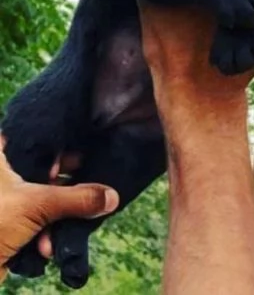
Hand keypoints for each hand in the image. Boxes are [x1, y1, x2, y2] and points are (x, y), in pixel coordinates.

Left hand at [0, 146, 117, 270]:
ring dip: (55, 212)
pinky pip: (31, 219)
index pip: (34, 138)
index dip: (59, 141)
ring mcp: (3, 200)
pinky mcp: (3, 224)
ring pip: (38, 195)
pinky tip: (48, 245)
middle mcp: (0, 175)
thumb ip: (77, 198)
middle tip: (88, 178)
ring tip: (70, 220)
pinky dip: (42, 230)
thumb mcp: (36, 205)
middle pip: (40, 168)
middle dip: (63, 182)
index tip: (83, 146)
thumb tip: (111, 196)